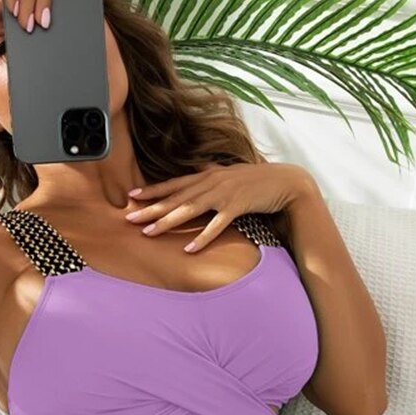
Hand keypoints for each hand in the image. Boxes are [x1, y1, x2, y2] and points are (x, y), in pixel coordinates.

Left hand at [125, 162, 316, 251]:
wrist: (285, 181)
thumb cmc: (255, 179)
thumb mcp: (229, 173)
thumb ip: (211, 171)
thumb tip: (198, 166)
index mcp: (207, 174)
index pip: (174, 183)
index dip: (152, 189)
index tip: (131, 196)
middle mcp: (212, 181)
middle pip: (176, 197)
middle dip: (151, 208)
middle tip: (129, 218)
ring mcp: (224, 193)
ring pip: (190, 209)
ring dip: (168, 221)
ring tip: (150, 232)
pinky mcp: (237, 206)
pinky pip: (216, 225)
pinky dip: (202, 237)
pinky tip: (188, 248)